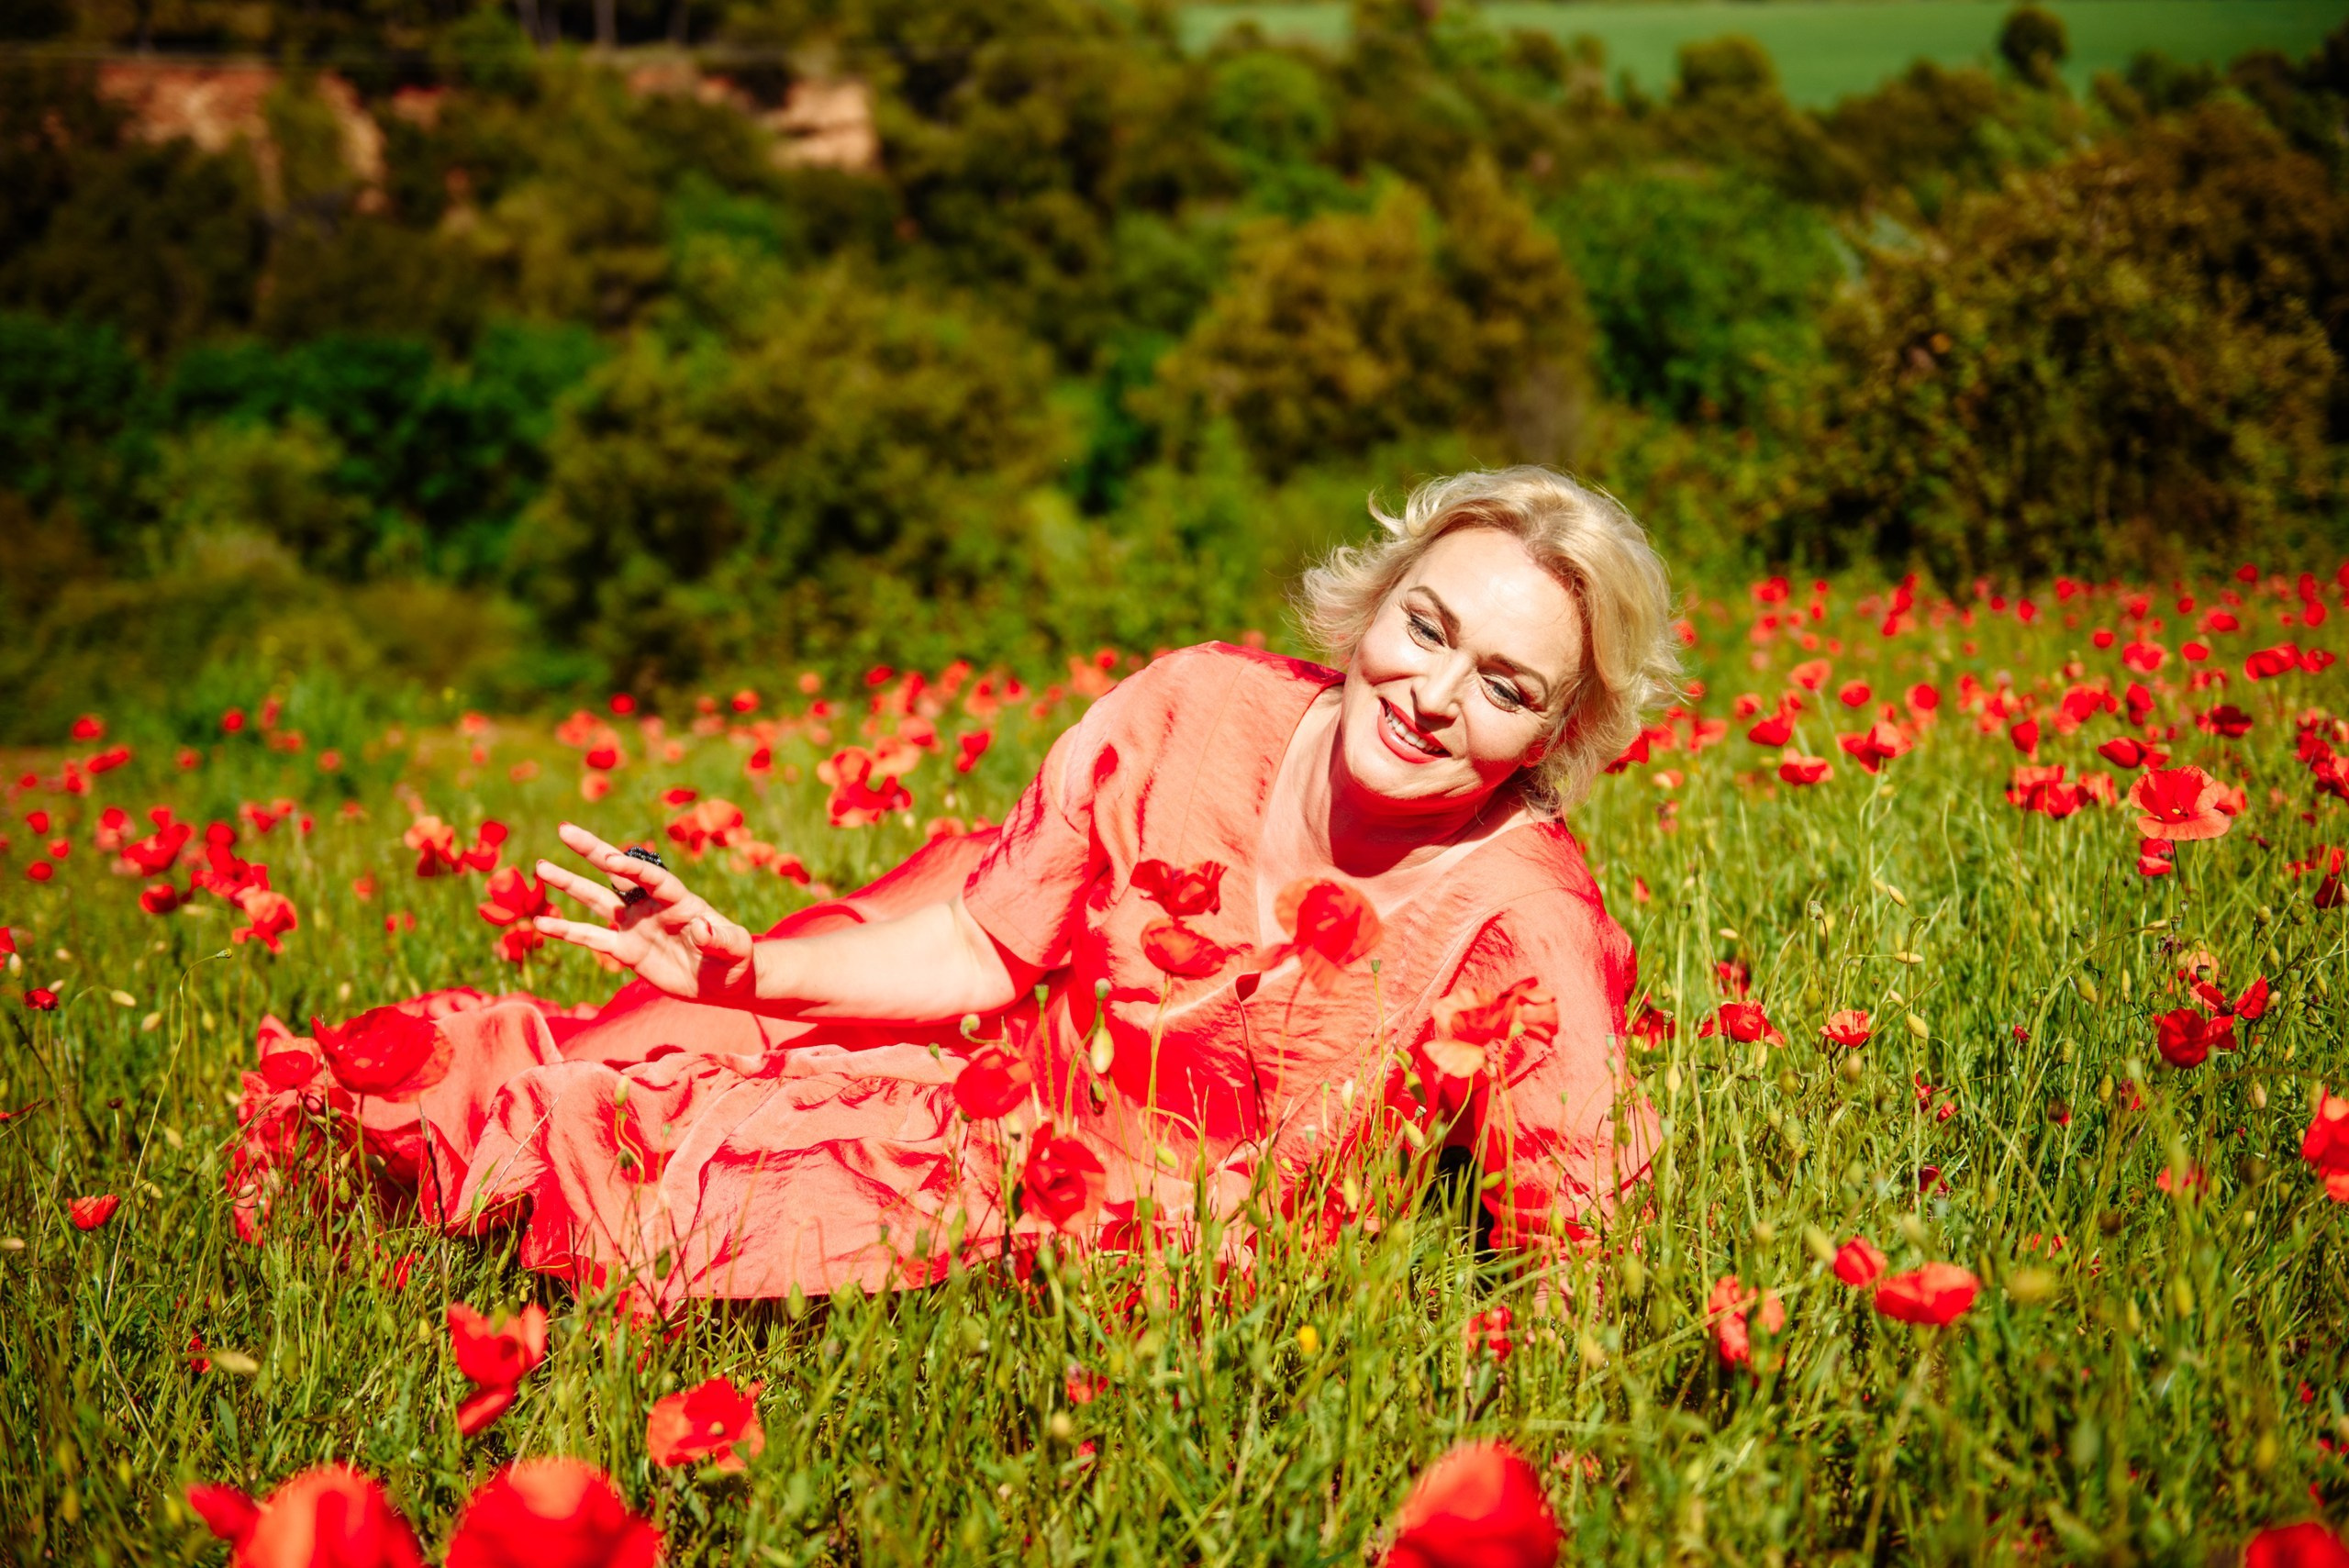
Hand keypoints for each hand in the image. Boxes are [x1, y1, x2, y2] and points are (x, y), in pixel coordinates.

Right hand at [533, 823, 757, 1004]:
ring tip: (541, 866)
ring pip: (597, 899)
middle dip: (592, 851)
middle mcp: (652, 906)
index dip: (632, 868)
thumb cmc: (736, 961)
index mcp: (680, 900)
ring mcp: (636, 925)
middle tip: (564, 829)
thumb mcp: (736, 950)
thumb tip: (702, 928)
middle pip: (617, 873)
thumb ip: (721, 939)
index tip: (609, 858)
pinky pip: (591, 937)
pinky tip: (540, 924)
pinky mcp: (626, 950)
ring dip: (570, 883)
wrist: (724, 982)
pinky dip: (567, 931)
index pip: (652, 877)